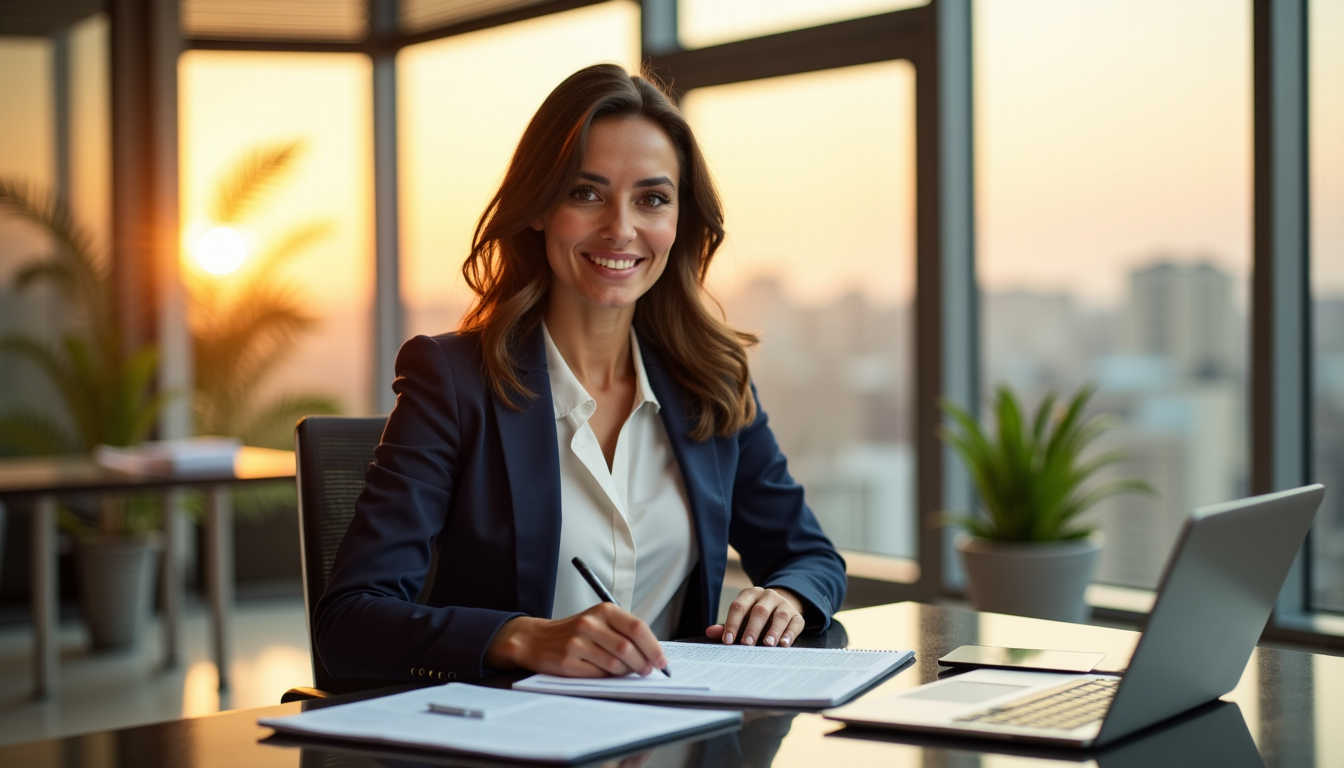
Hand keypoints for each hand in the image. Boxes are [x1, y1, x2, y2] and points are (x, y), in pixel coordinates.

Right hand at [485, 602, 667, 676]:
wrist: (537, 639)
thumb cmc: (576, 632)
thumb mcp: (600, 621)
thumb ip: (624, 632)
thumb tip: (653, 654)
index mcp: (604, 610)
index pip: (637, 628)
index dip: (654, 648)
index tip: (662, 662)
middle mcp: (590, 623)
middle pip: (628, 649)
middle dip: (643, 664)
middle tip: (646, 671)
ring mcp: (577, 642)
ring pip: (615, 665)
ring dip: (625, 673)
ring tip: (623, 671)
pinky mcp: (568, 661)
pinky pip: (598, 675)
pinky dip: (607, 678)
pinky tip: (604, 673)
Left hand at [705, 586, 804, 647]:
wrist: (781, 606)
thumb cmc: (755, 616)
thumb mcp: (741, 618)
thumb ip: (727, 626)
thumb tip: (709, 632)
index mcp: (750, 594)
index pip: (739, 606)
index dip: (732, 623)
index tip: (728, 640)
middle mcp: (768, 596)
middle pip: (760, 611)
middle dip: (752, 628)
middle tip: (746, 643)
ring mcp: (784, 605)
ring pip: (780, 616)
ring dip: (773, 631)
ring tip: (767, 644)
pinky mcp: (797, 615)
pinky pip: (795, 623)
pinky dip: (790, 634)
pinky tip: (784, 644)